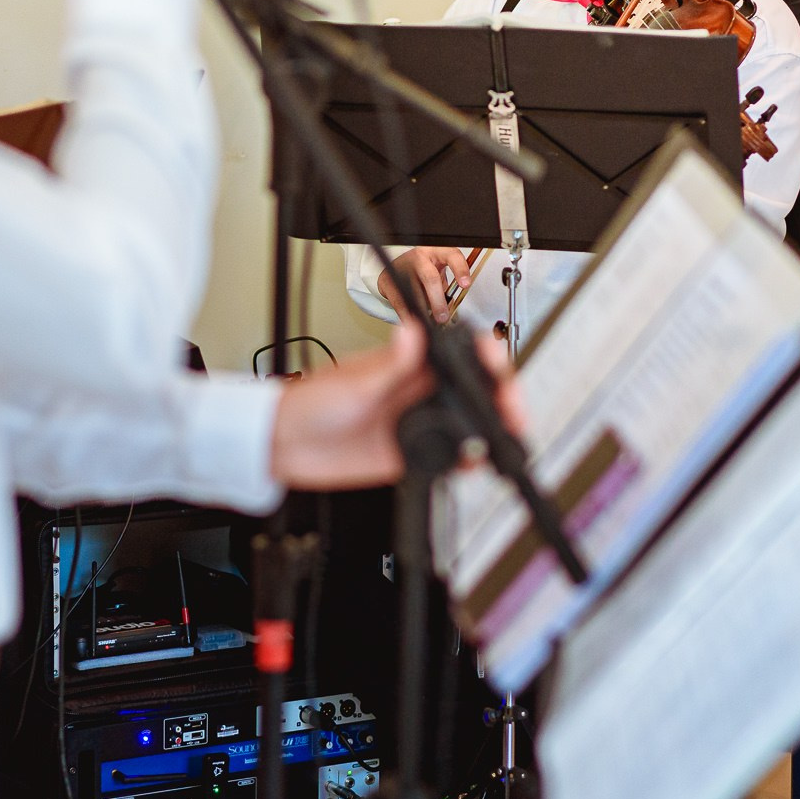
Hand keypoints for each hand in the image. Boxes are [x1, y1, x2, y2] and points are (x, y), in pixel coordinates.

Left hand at [268, 325, 520, 489]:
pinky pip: (447, 458)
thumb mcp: (354, 383)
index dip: (488, 361)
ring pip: (466, 424)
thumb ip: (389, 365)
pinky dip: (465, 461)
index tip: (501, 373)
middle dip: (501, 400)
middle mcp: (417, 392)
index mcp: (409, 366)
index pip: (461, 356)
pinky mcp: (409, 455)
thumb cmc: (311, 401)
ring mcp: (415, 423)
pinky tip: (474, 464)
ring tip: (503, 443)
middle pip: (474, 391)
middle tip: (514, 416)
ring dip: (488, 431)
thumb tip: (412, 334)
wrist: (285, 445)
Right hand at [377, 247, 474, 322]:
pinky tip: (412, 321)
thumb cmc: (425, 270)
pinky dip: (406, 313)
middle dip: (437, 300)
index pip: (452, 256)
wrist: (399, 266)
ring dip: (421, 310)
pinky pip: (399, 299)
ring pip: (413, 291)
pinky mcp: (389, 277)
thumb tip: (452, 309)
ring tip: (427, 322)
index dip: (460, 269)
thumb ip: (447, 288)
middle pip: (430, 277)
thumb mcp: (439, 272)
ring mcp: (403, 265)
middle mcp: (420, 256)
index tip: (465, 284)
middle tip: (442, 316)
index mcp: (437, 252)